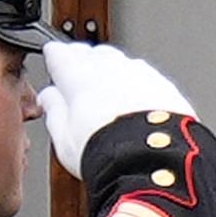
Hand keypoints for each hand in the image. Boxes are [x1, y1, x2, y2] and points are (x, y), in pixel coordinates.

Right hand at [37, 42, 195, 175]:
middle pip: (91, 53)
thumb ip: (54, 112)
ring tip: (110, 94)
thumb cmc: (108, 155)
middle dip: (84, 62)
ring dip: (113, 71)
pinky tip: (139, 102)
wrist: (156, 164)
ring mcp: (140, 74)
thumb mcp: (64, 139)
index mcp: (77, 75)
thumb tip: (49, 98)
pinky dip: (140, 85)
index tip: (55, 67)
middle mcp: (110, 68)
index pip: (58, 53)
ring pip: (121, 62)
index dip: (55, 60)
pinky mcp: (166, 87)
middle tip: (81, 82)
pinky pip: (148, 77)